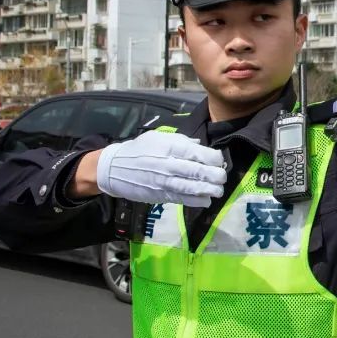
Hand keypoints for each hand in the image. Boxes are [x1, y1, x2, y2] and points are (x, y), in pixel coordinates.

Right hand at [95, 131, 226, 206]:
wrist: (114, 168)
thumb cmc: (139, 150)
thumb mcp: (158, 137)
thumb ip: (180, 140)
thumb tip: (199, 145)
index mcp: (169, 147)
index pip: (197, 153)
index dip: (213, 158)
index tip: (219, 160)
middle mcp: (168, 164)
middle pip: (197, 171)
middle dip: (215, 175)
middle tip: (222, 176)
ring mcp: (164, 181)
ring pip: (191, 187)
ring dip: (208, 190)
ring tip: (218, 190)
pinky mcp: (160, 195)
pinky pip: (181, 199)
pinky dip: (195, 201)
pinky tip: (206, 200)